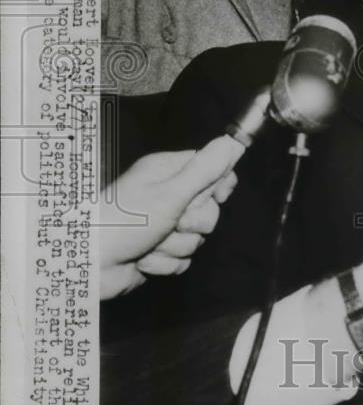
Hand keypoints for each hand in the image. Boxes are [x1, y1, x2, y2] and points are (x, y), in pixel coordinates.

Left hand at [99, 135, 241, 298]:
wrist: (89, 263)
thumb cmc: (126, 220)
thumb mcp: (171, 192)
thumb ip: (205, 169)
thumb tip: (232, 141)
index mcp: (168, 172)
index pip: (211, 170)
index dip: (218, 185)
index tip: (217, 195)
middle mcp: (168, 195)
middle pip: (209, 210)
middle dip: (193, 223)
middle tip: (172, 222)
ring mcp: (164, 225)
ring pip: (196, 238)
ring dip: (174, 246)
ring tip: (150, 243)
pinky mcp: (159, 252)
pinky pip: (182, 259)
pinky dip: (164, 263)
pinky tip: (143, 259)